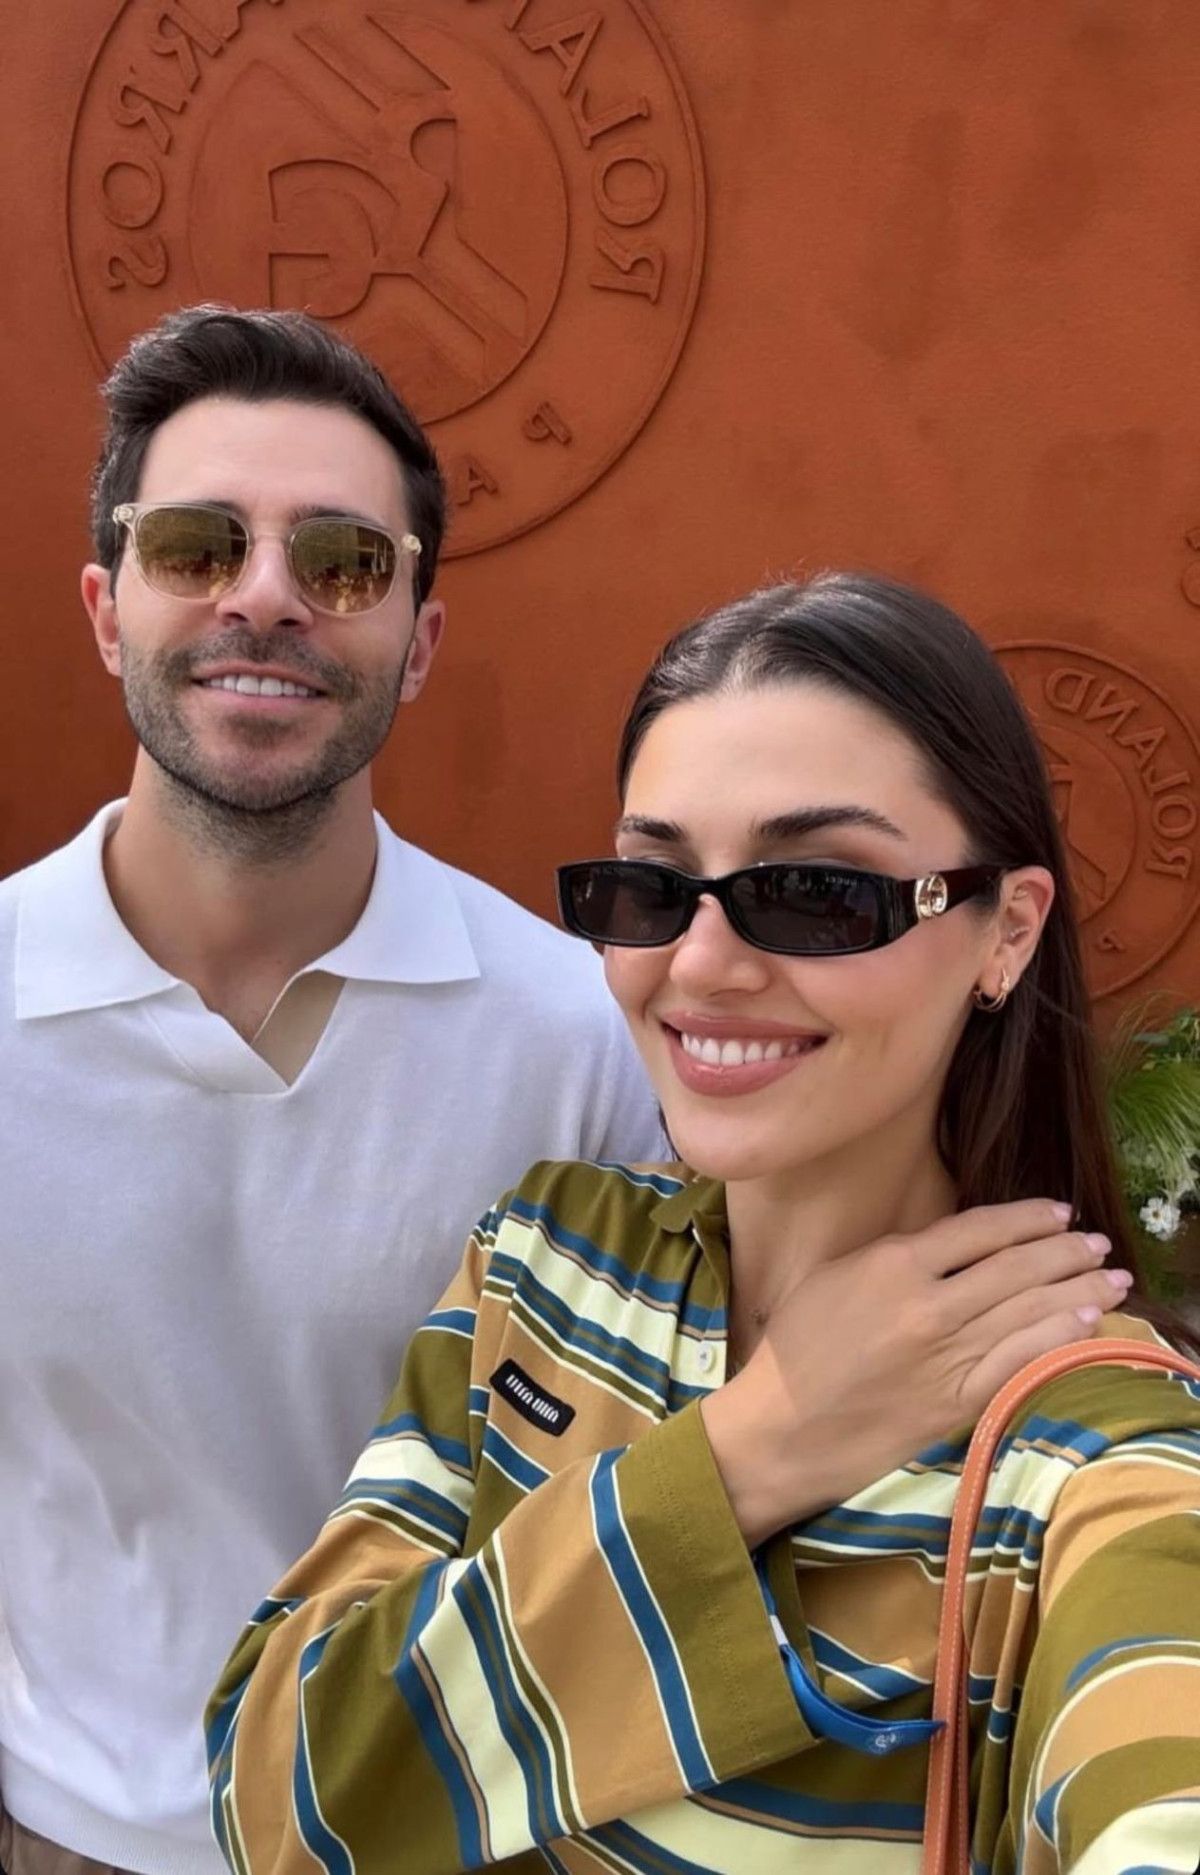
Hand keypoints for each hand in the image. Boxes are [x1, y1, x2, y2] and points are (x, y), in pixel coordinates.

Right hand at [700, 1200, 1129, 1545]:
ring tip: (1110, 1278)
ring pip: (1028, 1311)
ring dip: (1077, 1290)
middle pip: (1016, 1267)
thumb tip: (950, 1242)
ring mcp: (945, 1356)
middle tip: (1098, 1243)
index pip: (980, 1230)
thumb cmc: (796, 1349)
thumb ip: (892, 1256)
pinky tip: (1083, 1321)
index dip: (1026, 1218)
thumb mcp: (834, 1276)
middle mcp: (927, 1305)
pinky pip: (1019, 1361)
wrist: (781, 1428)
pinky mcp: (956, 1401)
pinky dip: (1057, 1338)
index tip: (1059, 1212)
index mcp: (892, 1264)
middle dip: (1065, 1251)